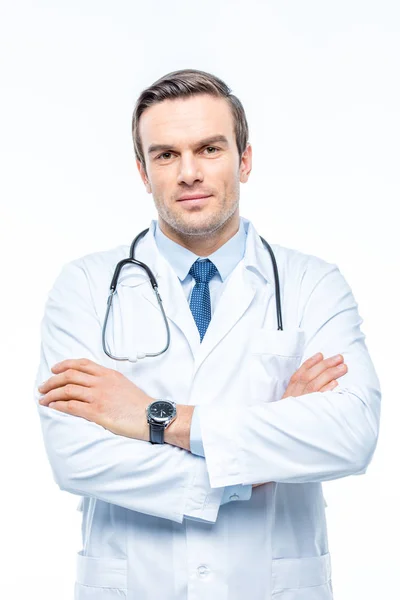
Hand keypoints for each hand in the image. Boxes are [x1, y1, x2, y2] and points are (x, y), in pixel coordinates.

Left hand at [38, 358, 151, 441]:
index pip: (81, 364)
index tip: (54, 369)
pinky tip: (52, 407)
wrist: (150, 416)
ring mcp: (98, 396)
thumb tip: (92, 383)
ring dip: (51, 394)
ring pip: (67, 390)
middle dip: (52, 381)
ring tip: (43, 399)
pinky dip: (59, 405)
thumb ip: (107, 380)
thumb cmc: (139, 404)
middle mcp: (101, 382)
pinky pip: (72, 406)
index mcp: (108, 373)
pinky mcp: (97, 412)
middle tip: (43, 387)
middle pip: (69, 375)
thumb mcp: (123, 384)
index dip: (64, 365)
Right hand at [252, 352, 347, 488]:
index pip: (299, 374)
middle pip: (310, 377)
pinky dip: (326, 391)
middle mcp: (293, 398)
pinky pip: (317, 400)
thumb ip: (296, 398)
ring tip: (343, 367)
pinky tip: (336, 385)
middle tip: (340, 358)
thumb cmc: (282, 426)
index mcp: (287, 395)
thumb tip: (312, 388)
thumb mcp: (285, 409)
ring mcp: (300, 405)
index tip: (321, 354)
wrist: (272, 442)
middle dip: (325, 365)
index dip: (310, 363)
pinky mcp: (306, 414)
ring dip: (330, 374)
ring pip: (315, 385)